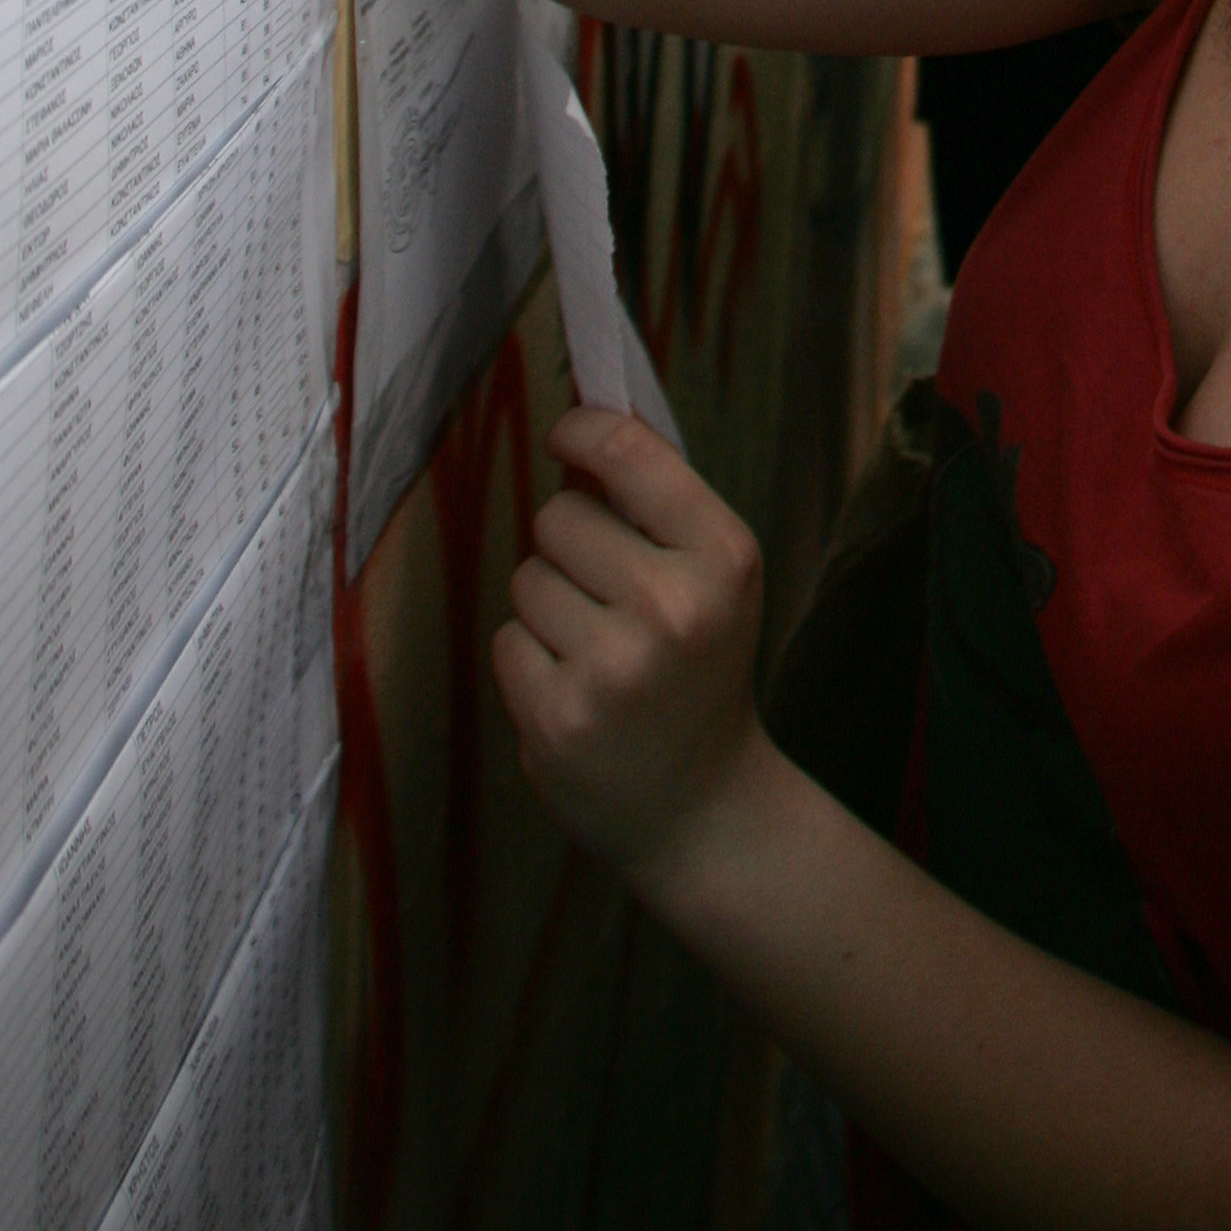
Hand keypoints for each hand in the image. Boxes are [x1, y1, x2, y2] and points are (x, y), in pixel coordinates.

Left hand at [493, 408, 767, 900]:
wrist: (701, 807)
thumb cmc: (700, 671)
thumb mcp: (712, 578)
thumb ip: (655, 504)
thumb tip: (580, 423)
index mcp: (724, 556)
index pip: (628, 453)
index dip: (582, 431)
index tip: (567, 434)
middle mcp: (673, 607)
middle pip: (559, 515)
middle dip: (571, 543)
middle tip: (608, 593)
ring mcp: (613, 668)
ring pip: (526, 578)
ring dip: (547, 603)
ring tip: (594, 647)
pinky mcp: (557, 718)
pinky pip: (506, 640)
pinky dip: (530, 658)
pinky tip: (574, 689)